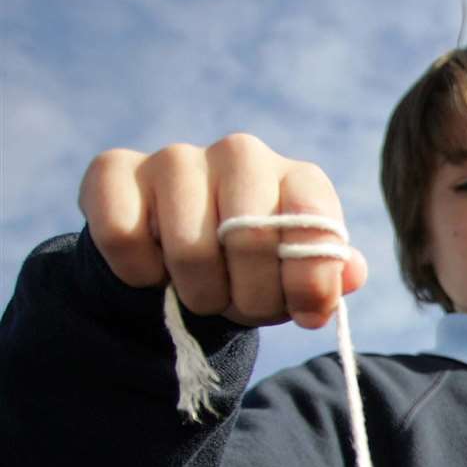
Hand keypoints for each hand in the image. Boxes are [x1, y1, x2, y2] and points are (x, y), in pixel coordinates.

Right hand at [78, 133, 366, 328]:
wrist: (182, 265)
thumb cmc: (256, 272)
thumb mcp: (300, 283)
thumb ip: (329, 279)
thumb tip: (350, 272)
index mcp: (300, 179)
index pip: (314, 227)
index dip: (306, 285)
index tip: (300, 312)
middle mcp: (243, 154)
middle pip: (250, 242)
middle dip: (249, 299)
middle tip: (241, 304)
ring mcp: (178, 157)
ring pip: (189, 250)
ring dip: (199, 294)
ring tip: (203, 289)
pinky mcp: (115, 170)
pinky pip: (124, 237)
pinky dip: (140, 274)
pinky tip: (154, 267)